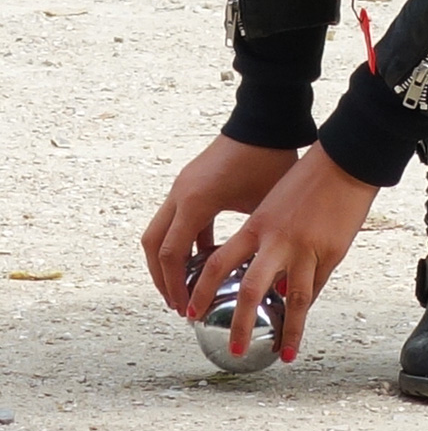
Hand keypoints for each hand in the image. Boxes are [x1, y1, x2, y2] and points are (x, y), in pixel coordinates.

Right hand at [142, 135, 299, 314]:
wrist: (266, 122)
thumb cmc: (270, 161)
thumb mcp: (264, 208)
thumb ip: (253, 241)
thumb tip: (268, 281)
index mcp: (195, 202)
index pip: (170, 254)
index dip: (175, 285)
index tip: (184, 308)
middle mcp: (180, 194)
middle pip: (153, 245)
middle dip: (162, 277)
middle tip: (177, 303)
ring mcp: (183, 188)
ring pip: (161, 232)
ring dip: (170, 261)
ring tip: (187, 287)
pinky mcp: (192, 185)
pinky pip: (179, 220)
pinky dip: (186, 243)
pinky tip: (206, 262)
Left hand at [186, 143, 378, 363]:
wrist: (344, 163)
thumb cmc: (306, 178)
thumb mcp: (273, 205)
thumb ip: (264, 240)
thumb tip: (269, 282)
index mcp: (257, 225)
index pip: (219, 265)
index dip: (202, 291)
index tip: (193, 313)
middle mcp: (278, 241)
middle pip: (251, 292)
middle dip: (240, 324)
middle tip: (234, 348)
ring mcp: (308, 249)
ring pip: (296, 300)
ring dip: (291, 331)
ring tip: (288, 353)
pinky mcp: (334, 253)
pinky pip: (319, 285)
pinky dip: (310, 303)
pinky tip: (306, 318)